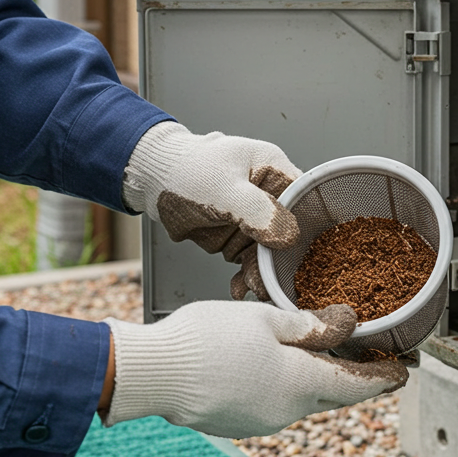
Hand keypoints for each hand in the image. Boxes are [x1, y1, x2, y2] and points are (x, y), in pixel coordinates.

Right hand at [100, 302, 407, 437]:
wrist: (154, 373)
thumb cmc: (206, 339)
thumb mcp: (265, 319)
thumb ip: (309, 326)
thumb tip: (347, 324)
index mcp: (301, 384)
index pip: (357, 385)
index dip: (383, 377)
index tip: (403, 371)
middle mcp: (288, 412)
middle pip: (334, 396)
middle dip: (356, 381)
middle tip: (374, 363)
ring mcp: (263, 423)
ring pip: (303, 401)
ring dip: (318, 382)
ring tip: (324, 356)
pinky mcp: (240, 424)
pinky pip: (276, 405)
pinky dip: (287, 388)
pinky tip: (277, 367)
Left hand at [123, 121, 300, 299]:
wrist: (152, 180)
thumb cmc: (184, 170)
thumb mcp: (223, 189)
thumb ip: (257, 211)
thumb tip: (288, 235)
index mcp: (273, 169)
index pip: (303, 199)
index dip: (305, 227)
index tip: (297, 253)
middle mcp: (268, 192)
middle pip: (287, 232)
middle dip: (277, 259)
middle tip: (268, 281)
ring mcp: (253, 216)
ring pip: (268, 251)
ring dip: (260, 271)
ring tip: (252, 287)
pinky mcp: (238, 233)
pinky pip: (249, 259)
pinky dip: (245, 274)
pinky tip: (240, 287)